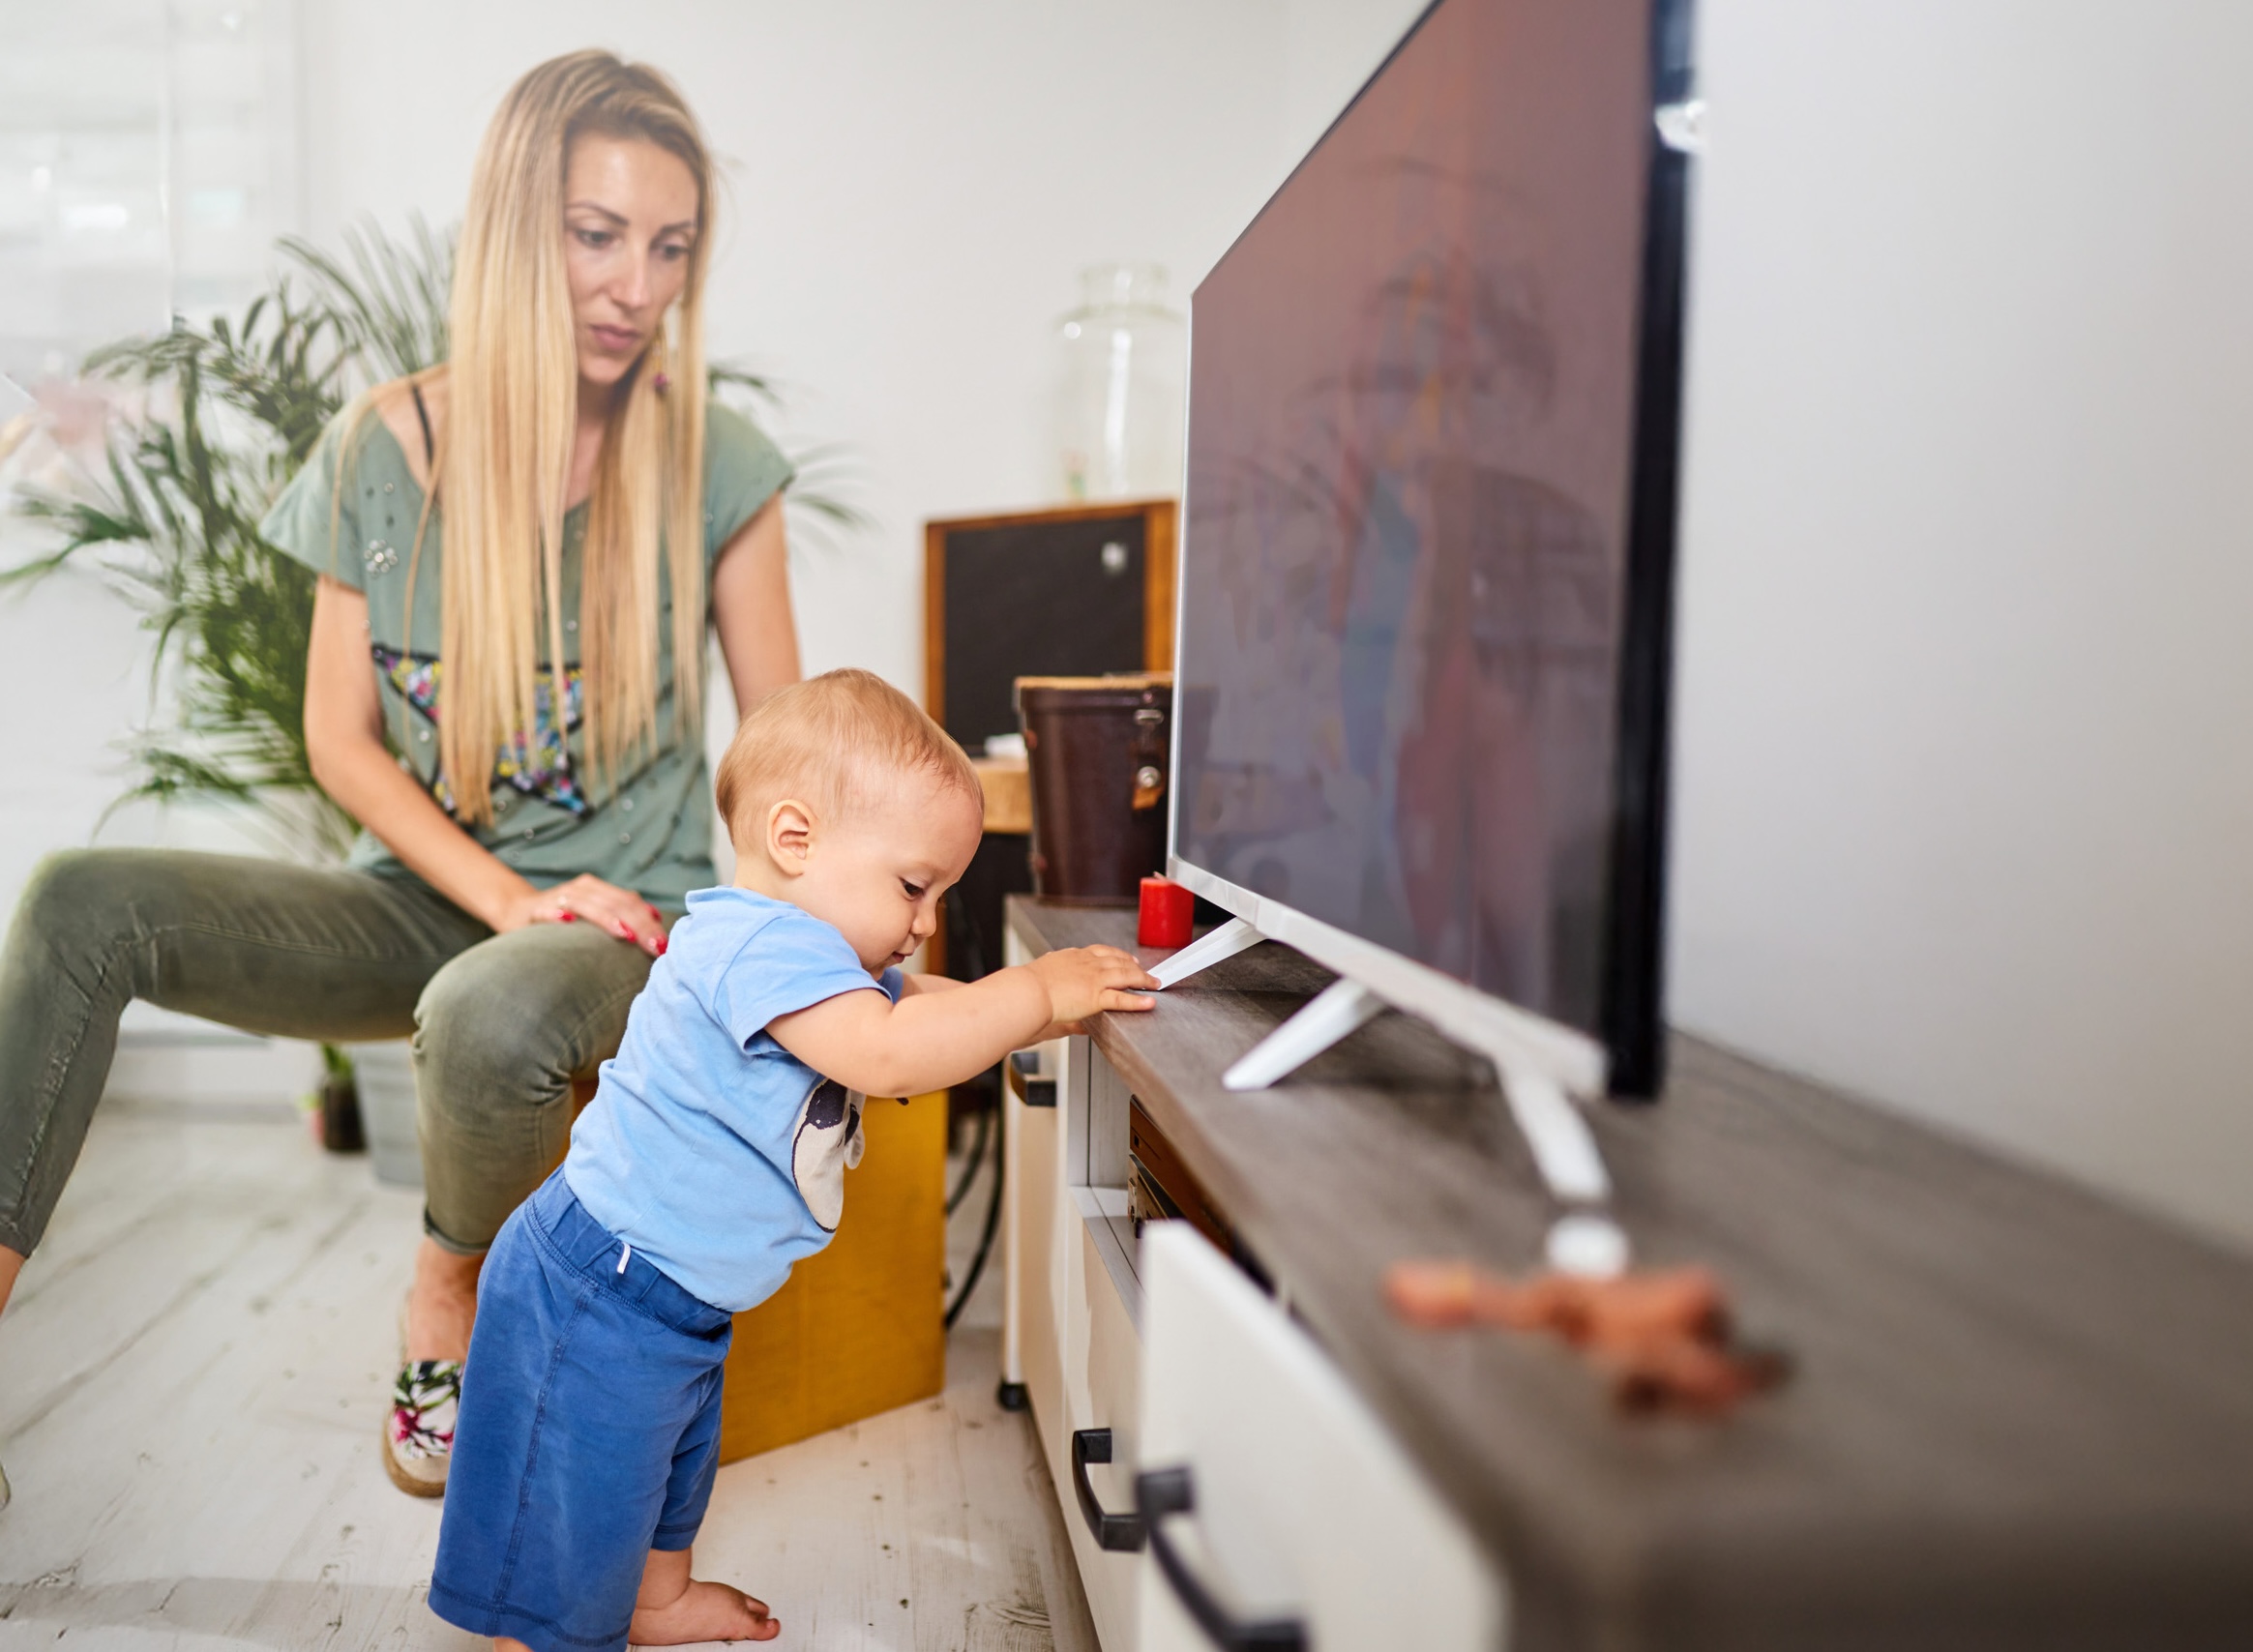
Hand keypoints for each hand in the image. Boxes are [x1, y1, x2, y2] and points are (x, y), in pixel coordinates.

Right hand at [495, 874, 668, 956]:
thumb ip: (623, 919)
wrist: (517, 912)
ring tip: (624, 934)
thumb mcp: (595, 920)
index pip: (631, 902)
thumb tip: (657, 929)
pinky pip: (545, 910)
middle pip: (616, 902)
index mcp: (600, 891)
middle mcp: (582, 889)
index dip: (650, 921)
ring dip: (606, 918)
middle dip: (638, 924)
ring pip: (586, 903)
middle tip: (655, 947)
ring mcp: (558, 898)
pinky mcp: (534, 910)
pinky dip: (555, 913)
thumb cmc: (565, 922)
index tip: (666, 945)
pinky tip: (566, 921)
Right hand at [1024, 945, 1157, 1025]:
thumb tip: (1055, 979)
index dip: (1115, 954)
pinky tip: (1149, 1001)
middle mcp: (1086, 964)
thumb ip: (1054, 979)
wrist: (1026, 991)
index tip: (1123, 957)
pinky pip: (1122, 998)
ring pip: (1125, 975)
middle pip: (1117, 960)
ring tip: (1154, 983)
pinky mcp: (1095, 996)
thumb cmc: (1027, 986)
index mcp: (1072, 957)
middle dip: (1134, 965)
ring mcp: (1093, 979)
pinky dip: (1138, 1000)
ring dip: (1143, 979)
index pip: (1100, 951)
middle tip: (1144, 970)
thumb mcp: (1043, 974)